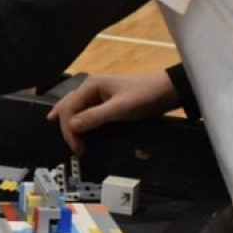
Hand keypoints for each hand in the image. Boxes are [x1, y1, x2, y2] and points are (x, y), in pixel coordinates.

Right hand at [47, 72, 180, 154]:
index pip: (68, 107)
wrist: (167, 91)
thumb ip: (95, 117)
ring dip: (69, 122)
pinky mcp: (105, 102)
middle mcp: (91, 88)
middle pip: (67, 106)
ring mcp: (98, 94)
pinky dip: (79, 120)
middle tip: (72, 146)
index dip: (69, 128)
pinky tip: (76, 126)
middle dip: (65, 126)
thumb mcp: (120, 108)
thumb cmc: (144, 96)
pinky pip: (85, 111)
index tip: (77, 147)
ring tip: (64, 136)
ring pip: (74, 108)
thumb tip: (72, 126)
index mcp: (91, 85)